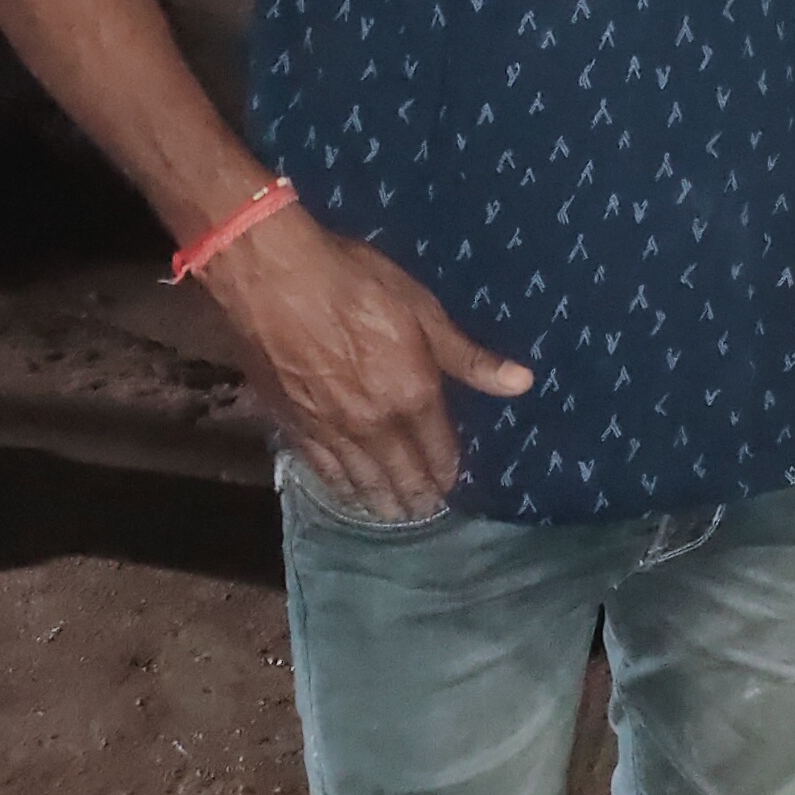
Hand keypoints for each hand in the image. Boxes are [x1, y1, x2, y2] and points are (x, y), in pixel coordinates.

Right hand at [201, 204, 529, 515]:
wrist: (272, 279)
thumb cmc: (354, 283)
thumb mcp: (423, 310)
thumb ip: (467, 357)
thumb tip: (523, 383)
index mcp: (413, 396)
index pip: (439, 450)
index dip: (447, 472)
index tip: (450, 487)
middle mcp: (374, 425)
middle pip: (401, 473)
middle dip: (416, 496)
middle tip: (422, 512)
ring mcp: (330, 429)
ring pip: (361, 479)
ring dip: (380, 500)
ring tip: (391, 515)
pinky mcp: (292, 424)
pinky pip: (321, 469)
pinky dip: (338, 486)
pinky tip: (343, 492)